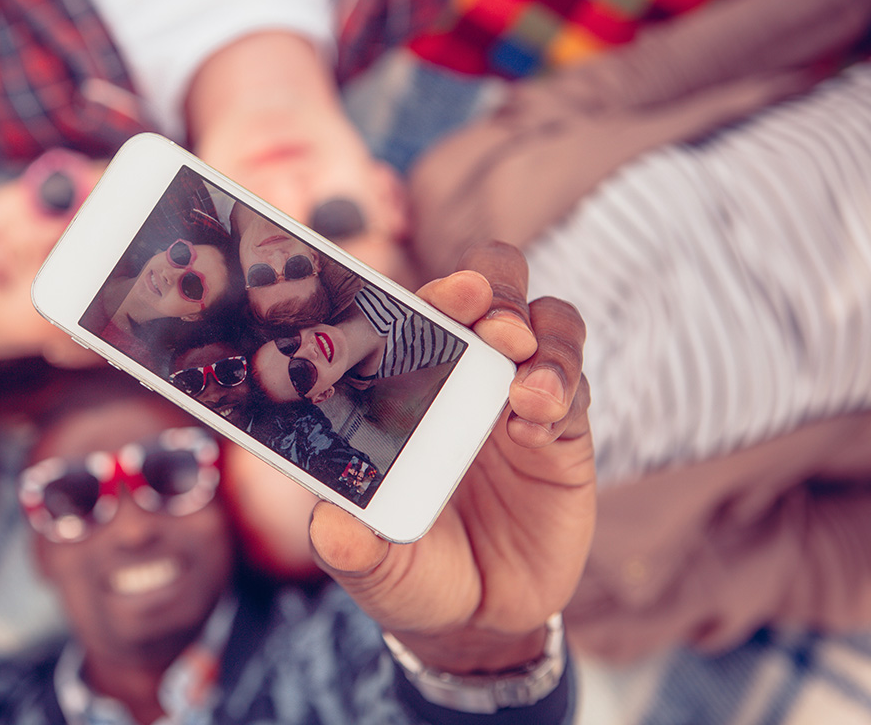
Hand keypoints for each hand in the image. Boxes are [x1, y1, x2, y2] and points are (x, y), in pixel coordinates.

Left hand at [309, 241, 594, 671]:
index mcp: (406, 383)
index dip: (425, 292)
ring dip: (539, 338)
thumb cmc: (409, 568)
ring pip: (546, 325)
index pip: (418, 310)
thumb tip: (331, 528)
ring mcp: (518, 399)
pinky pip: (574, 390)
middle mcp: (464, 375)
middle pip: (492, 288)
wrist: (475, 618)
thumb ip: (349, 545)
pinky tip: (536, 421)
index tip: (436, 295)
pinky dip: (561, 390)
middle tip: (485, 315)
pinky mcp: (565, 434)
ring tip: (524, 386)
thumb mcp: (371, 562)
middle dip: (491, 286)